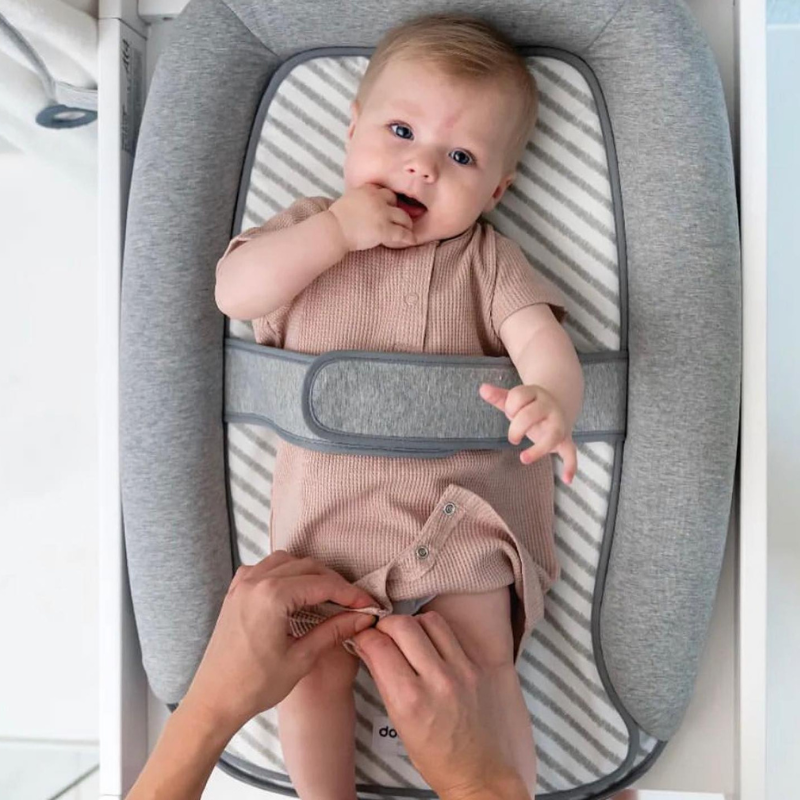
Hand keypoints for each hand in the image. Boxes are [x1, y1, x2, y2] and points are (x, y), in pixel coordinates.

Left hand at [182, 551, 377, 734]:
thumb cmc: (254, 686)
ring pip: (286, 561)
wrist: (214, 701)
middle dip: (333, 582)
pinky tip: (293, 591)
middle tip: (353, 602)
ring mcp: (242, 584)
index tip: (368, 604)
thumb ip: (333, 631)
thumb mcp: (301, 659)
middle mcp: (255, 581)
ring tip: (327, 595)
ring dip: (310, 573)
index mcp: (272, 596)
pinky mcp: (235, 592)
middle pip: (307, 566)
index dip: (350, 594)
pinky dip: (284, 572)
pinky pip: (264, 568)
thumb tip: (363, 617)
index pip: (322, 584)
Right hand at [329, 184, 415, 250]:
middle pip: (397, 203)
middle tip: (402, 221)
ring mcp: (382, 214)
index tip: (390, 209)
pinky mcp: (384, 229)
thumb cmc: (336, 220)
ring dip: (407, 225)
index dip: (389, 202)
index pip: (386, 193)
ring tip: (409, 231)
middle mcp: (377, 198)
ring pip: (404, 217)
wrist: (333, 231)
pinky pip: (402, 233)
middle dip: (399, 212)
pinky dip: (409, 237)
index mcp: (368, 189)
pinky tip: (412, 241)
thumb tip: (366, 206)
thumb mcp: (349, 200)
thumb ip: (361, 199)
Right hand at [352, 613, 526, 799]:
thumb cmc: (436, 757)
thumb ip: (383, 679)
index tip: (363, 636)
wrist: (481, 773)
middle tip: (384, 633)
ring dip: (414, 624)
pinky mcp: (481, 667)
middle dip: (386, 624)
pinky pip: (454, 634)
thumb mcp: (399, 723)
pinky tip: (433, 647)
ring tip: (411, 638)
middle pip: (403, 625)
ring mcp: (463, 671)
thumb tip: (367, 645)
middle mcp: (438, 680)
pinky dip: (438, 634)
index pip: (379, 646)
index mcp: (410, 700)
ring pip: (431, 620)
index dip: (365, 636)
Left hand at [479, 382, 577, 482]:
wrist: (558, 406)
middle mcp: (549, 407)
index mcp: (535, 394)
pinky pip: (571, 452)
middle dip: (516, 427)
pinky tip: (567, 479)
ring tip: (523, 459)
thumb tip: (482, 389)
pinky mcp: (565, 440)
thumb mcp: (515, 401)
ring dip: (538, 448)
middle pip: (531, 415)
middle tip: (513, 438)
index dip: (510, 405)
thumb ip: (499, 397)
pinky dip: (570, 466)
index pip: (519, 395)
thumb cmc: (529, 407)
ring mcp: (559, 424)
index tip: (511, 413)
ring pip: (553, 434)